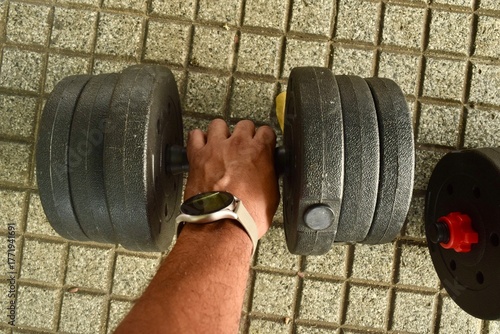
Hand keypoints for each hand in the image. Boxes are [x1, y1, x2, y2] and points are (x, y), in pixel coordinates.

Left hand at [184, 119, 279, 237]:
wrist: (224, 224)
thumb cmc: (248, 214)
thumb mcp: (272, 194)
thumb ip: (269, 175)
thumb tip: (267, 173)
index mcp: (260, 151)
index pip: (266, 131)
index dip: (264, 139)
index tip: (262, 145)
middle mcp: (238, 144)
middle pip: (244, 124)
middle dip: (244, 134)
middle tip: (242, 148)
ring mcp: (216, 148)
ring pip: (218, 124)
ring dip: (221, 133)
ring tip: (221, 145)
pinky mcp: (197, 156)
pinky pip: (195, 135)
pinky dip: (199, 139)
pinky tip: (202, 147)